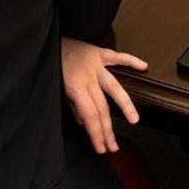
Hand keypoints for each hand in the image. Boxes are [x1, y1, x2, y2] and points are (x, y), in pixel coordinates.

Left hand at [60, 38, 146, 152]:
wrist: (45, 39)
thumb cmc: (49, 64)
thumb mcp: (55, 87)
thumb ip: (72, 105)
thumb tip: (83, 122)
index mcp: (75, 86)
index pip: (90, 115)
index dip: (96, 134)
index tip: (101, 148)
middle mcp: (88, 76)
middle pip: (102, 107)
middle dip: (107, 129)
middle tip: (113, 147)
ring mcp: (95, 64)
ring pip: (114, 87)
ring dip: (125, 104)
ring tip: (134, 120)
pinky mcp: (98, 52)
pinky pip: (117, 57)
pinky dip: (131, 60)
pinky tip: (143, 67)